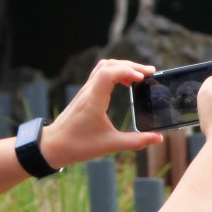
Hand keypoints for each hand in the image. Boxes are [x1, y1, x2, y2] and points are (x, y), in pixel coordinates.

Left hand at [41, 59, 163, 169]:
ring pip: (104, 67)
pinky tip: (125, 83)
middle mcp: (88, 91)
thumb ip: (136, 141)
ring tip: (139, 76)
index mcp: (93, 100)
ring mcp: (85, 91)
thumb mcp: (110, 145)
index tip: (143, 78)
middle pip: (108, 65)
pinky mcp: (85, 94)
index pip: (108, 73)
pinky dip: (115, 73)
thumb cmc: (78, 146)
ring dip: (122, 67)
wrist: (53, 146)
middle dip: (130, 65)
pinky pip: (100, 74)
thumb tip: (158, 138)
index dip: (127, 71)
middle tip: (149, 73)